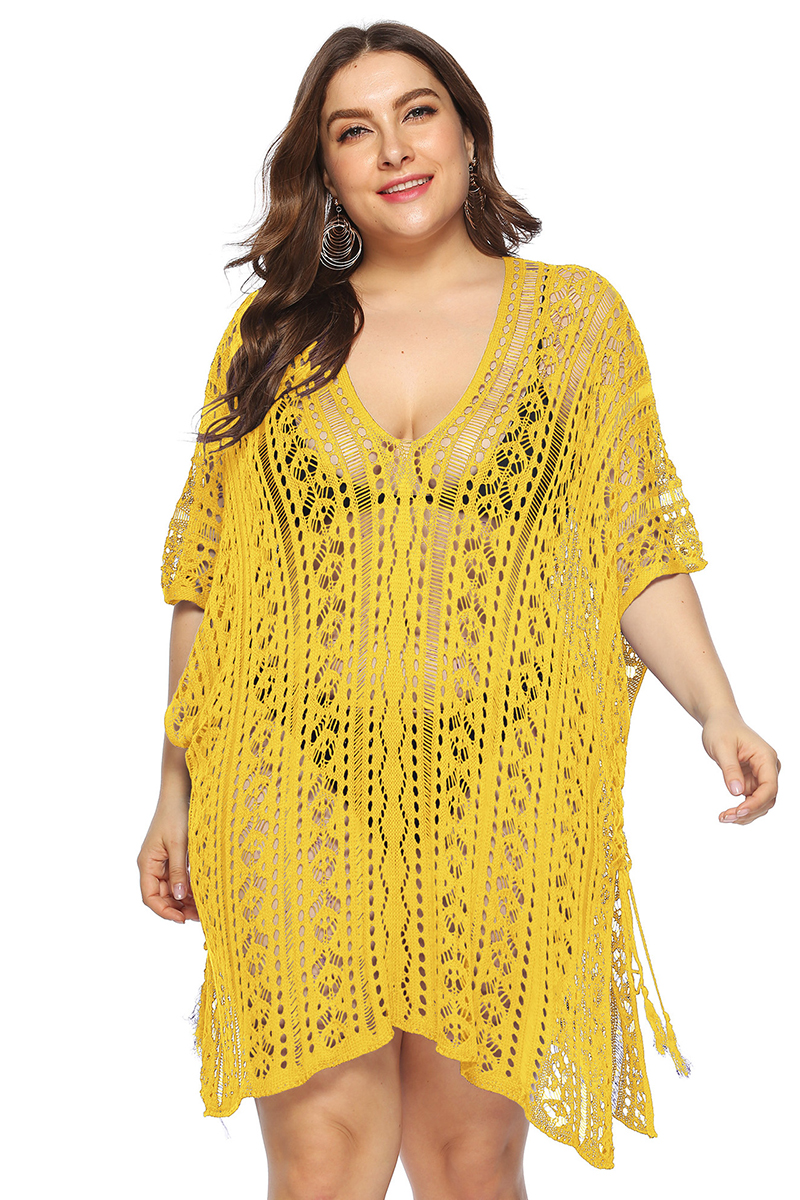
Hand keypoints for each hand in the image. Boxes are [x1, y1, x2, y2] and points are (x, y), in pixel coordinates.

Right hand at [137, 794, 199, 922]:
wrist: (180, 793)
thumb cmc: (176, 814)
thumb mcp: (179, 844)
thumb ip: (178, 871)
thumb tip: (180, 897)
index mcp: (147, 863)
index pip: (149, 897)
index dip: (164, 911)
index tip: (181, 920)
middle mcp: (152, 865)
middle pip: (161, 896)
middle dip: (178, 908)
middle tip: (199, 916)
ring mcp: (163, 862)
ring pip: (171, 889)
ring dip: (185, 900)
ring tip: (203, 908)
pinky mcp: (174, 857)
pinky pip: (179, 878)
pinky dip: (189, 887)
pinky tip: (202, 893)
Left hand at [701, 710, 780, 825]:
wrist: (720, 721)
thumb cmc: (721, 729)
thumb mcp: (721, 747)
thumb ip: (730, 769)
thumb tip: (737, 793)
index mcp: (765, 757)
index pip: (770, 787)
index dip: (756, 802)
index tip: (738, 811)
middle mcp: (768, 768)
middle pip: (767, 798)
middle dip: (749, 811)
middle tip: (725, 817)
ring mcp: (761, 776)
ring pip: (761, 803)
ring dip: (745, 814)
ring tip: (724, 818)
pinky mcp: (753, 780)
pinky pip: (752, 800)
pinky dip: (742, 809)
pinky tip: (728, 814)